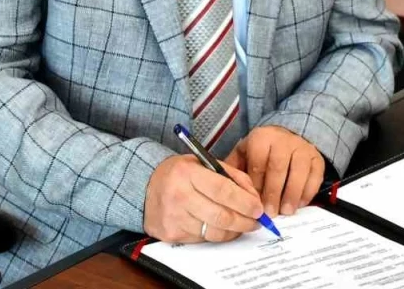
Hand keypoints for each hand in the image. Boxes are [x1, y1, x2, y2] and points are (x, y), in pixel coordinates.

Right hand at [144, 154, 263, 242]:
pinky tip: (220, 228)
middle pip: (221, 216)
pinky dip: (216, 235)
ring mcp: (174, 217)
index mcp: (187, 173)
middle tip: (256, 221)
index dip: (244, 202)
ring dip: (233, 231)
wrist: (145, 186)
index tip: (258, 208)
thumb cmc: (180, 174)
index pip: (223, 190)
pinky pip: (203, 239)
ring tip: (242, 225)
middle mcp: (179, 195)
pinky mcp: (171, 234)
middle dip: (245, 221)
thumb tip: (253, 198)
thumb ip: (231, 176)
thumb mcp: (203, 163)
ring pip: (214, 232)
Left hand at [223, 126, 323, 216]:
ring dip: (291, 195)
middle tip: (270, 213)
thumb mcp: (244, 154)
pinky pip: (315, 177)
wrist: (288, 136)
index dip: (255, 186)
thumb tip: (224, 190)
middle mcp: (283, 140)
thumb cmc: (261, 151)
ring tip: (285, 212)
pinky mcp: (317, 159)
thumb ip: (234, 169)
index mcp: (262, 138)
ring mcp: (302, 148)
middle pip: (278, 168)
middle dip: (273, 193)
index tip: (253, 204)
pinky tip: (299, 205)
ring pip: (298, 172)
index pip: (258, 163)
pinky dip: (307, 193)